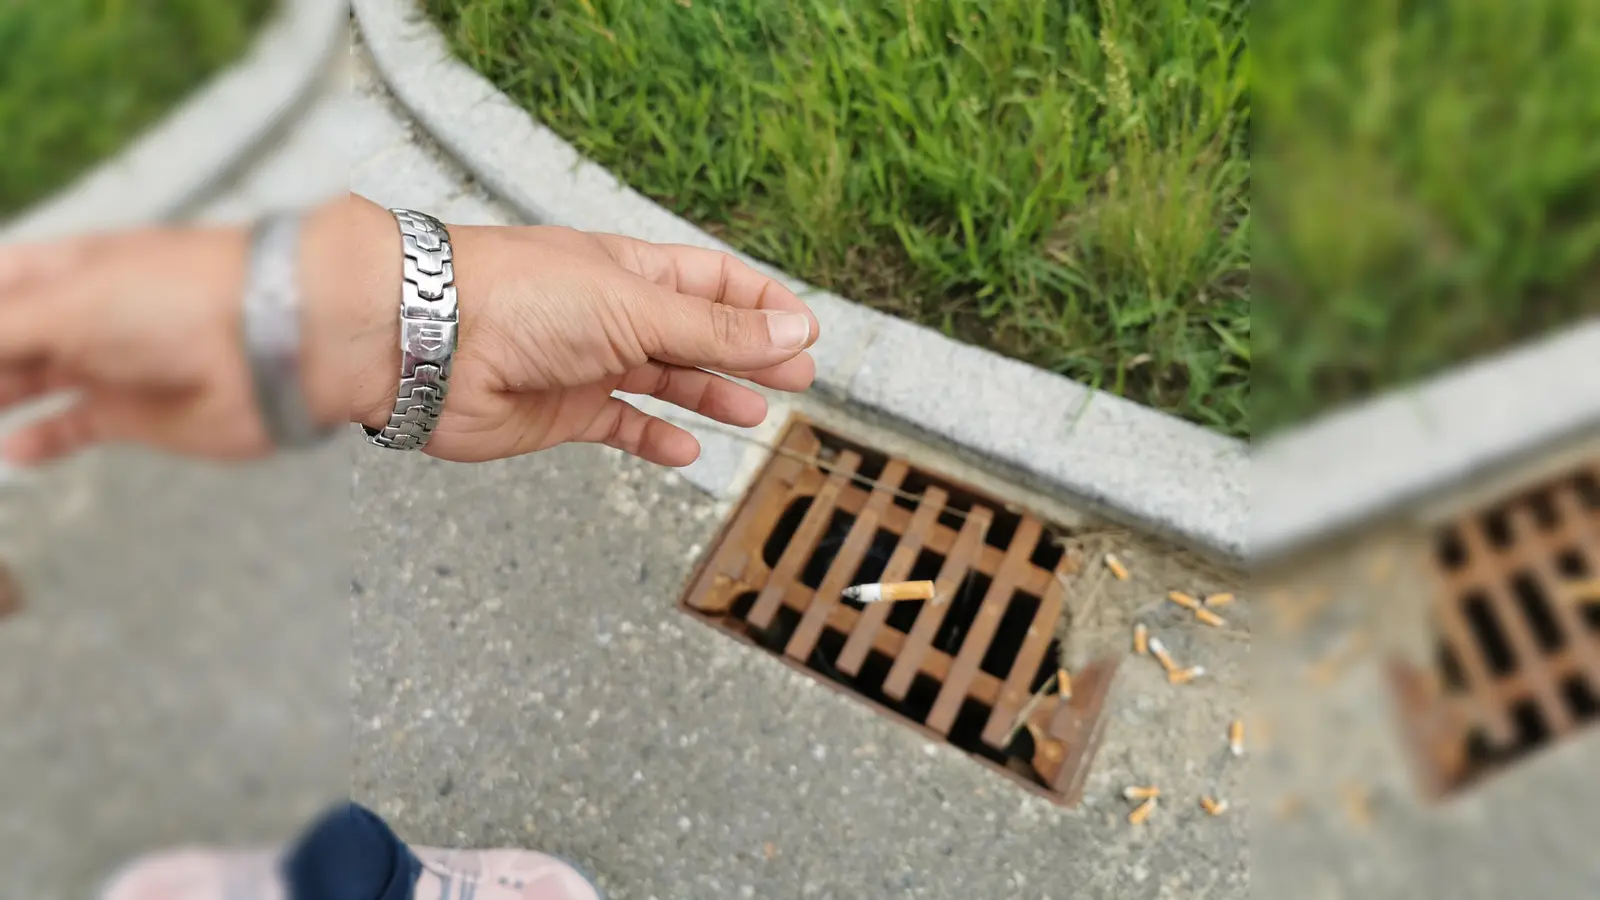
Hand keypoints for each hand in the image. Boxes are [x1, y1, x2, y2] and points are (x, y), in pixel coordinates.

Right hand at [0, 226, 276, 463]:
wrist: (282, 340)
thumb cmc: (180, 297)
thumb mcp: (67, 303)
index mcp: (58, 268)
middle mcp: (77, 313)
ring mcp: (106, 364)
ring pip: (22, 384)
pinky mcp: (135, 415)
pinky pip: (71, 428)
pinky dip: (38, 441)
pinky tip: (9, 453)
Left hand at [347, 199, 818, 465]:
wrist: (423, 341)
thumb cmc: (517, 298)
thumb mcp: (635, 309)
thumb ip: (714, 331)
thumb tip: (794, 332)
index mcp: (632, 269)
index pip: (713, 282)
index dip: (760, 306)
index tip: (804, 332)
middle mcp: (611, 313)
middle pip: (696, 334)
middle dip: (747, 355)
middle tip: (798, 379)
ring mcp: (586, 363)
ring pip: (664, 381)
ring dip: (709, 395)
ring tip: (754, 413)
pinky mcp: (560, 412)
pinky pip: (621, 427)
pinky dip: (654, 440)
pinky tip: (686, 451)